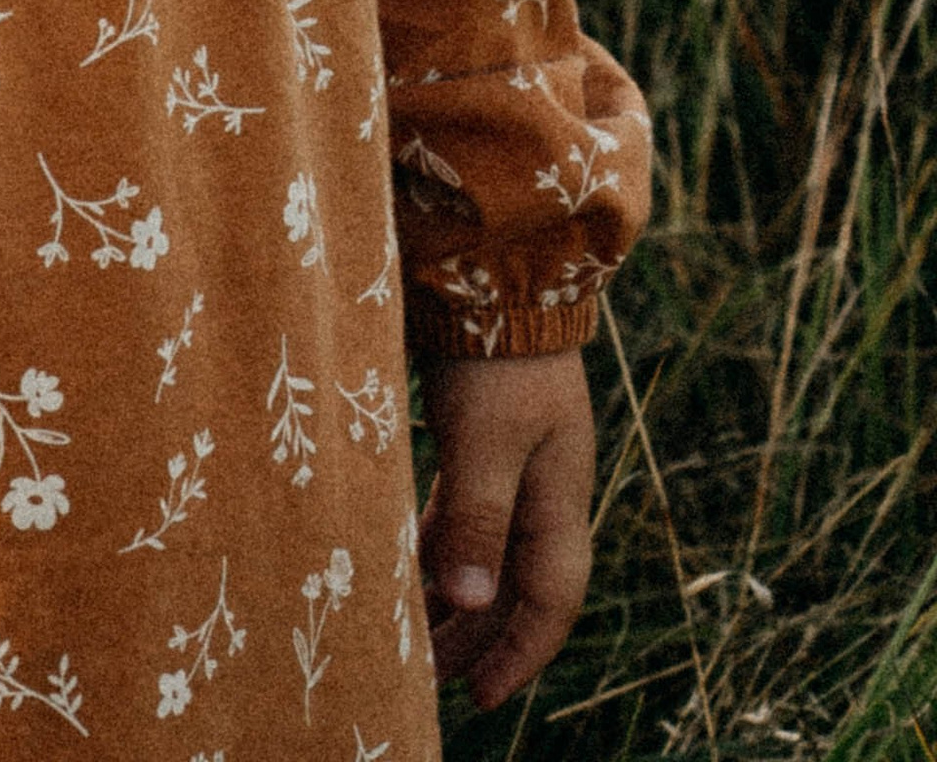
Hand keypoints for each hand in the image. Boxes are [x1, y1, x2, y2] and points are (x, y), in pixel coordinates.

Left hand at [416, 350, 596, 711]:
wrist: (499, 268)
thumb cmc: (494, 355)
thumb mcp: (485, 440)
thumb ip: (476, 518)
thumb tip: (470, 602)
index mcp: (556, 497)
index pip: (550, 599)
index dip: (518, 653)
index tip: (482, 699)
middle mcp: (544, 487)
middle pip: (516, 583)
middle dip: (479, 635)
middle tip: (431, 679)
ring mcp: (517, 459)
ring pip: (489, 549)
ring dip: (456, 592)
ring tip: (412, 629)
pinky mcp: (485, 433)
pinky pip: (468, 512)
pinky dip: (443, 543)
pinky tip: (410, 557)